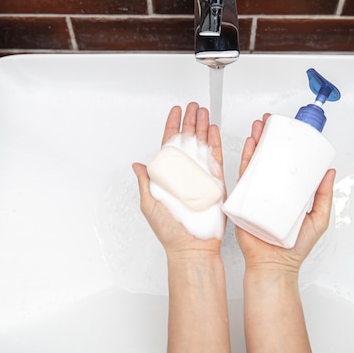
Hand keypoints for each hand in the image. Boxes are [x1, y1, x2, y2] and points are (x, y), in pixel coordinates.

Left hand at [132, 102, 225, 258]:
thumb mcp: (149, 204)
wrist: (192, 247)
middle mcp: (184, 174)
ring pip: (202, 145)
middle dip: (190, 120)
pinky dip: (216, 143)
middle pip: (187, 140)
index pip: (169, 144)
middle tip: (193, 106)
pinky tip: (214, 130)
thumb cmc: (170, 231)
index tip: (175, 111)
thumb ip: (146, 182)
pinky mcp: (215, 183)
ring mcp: (200, 177)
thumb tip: (137, 165)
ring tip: (204, 111)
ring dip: (203, 127)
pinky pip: (216, 158)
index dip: (172, 126)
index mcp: (167, 176)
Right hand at [235, 114, 335, 274]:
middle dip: (268, 138)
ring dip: (256, 142)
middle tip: (271, 122)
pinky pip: (243, 177)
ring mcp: (256, 196)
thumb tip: (330, 172)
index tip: (289, 130)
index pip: (287, 165)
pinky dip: (245, 160)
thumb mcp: (318, 219)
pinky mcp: (244, 202)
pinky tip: (250, 146)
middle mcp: (271, 192)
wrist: (274, 266)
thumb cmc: (294, 249)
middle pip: (269, 158)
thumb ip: (323, 197)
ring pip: (255, 163)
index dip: (287, 146)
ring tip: (259, 127)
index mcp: (288, 195)